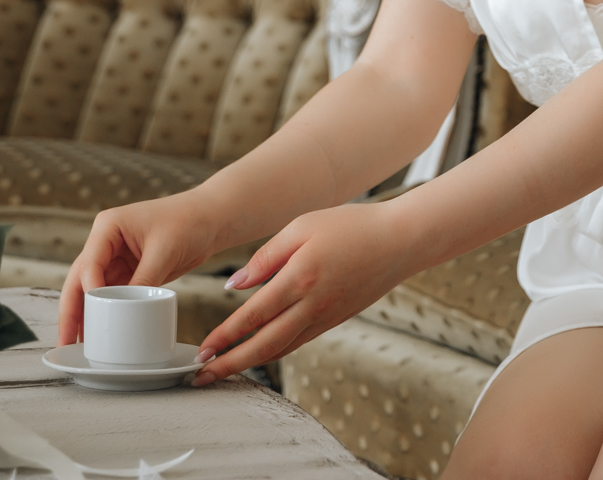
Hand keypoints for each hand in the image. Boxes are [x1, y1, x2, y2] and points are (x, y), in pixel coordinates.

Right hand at [57, 192, 225, 347]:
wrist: (210, 219)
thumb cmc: (188, 221)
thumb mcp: (164, 251)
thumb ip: (143, 280)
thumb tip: (126, 311)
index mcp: (108, 227)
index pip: (89, 263)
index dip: (89, 289)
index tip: (95, 310)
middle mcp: (105, 242)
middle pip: (80, 280)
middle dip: (72, 310)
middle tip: (65, 341)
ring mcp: (115, 258)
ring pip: (92, 291)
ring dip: (84, 316)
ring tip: (77, 345)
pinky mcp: (128, 272)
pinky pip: (111, 296)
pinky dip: (105, 313)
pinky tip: (101, 332)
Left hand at [192, 201, 417, 385]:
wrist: (400, 242)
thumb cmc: (351, 225)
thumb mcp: (303, 226)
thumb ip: (266, 256)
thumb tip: (235, 285)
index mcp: (300, 277)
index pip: (254, 315)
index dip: (225, 335)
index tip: (203, 350)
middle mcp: (312, 305)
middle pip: (265, 345)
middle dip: (230, 364)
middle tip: (202, 377)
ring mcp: (326, 317)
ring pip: (282, 349)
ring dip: (249, 363)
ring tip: (223, 371)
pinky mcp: (335, 320)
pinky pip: (299, 342)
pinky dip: (275, 352)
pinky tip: (259, 353)